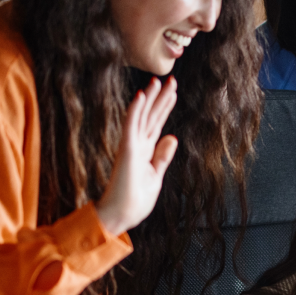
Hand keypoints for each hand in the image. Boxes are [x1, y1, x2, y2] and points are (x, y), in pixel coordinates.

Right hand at [95, 77, 178, 235]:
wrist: (122, 215)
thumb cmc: (136, 200)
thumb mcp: (156, 176)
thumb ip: (162, 156)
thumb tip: (172, 137)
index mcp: (145, 151)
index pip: (156, 124)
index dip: (165, 107)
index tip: (173, 92)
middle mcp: (138, 145)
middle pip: (151, 116)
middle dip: (161, 98)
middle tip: (170, 79)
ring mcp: (131, 146)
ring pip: (142, 116)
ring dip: (149, 98)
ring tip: (157, 80)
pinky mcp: (127, 150)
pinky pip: (131, 126)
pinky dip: (136, 110)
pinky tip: (141, 95)